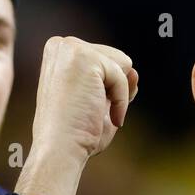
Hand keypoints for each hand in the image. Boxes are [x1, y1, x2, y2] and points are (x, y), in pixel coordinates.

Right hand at [16, 36, 137, 194]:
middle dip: (115, 88)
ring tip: (94, 112)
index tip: (91, 107)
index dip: (108, 88)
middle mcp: (61, 45)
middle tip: (91, 111)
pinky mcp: (84, 57)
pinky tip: (104, 115)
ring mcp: (70, 48)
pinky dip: (120, 101)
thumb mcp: (99, 102)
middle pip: (117, 58)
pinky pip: (123, 76)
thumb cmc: (76, 133)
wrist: (60, 149)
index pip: (106, 60)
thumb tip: (135, 72)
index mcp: (60, 53)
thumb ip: (115, 84)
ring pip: (123, 63)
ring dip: (118, 94)